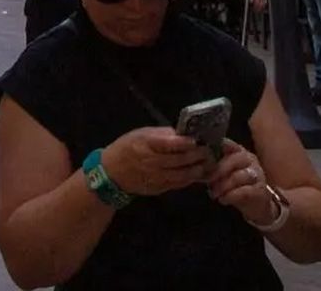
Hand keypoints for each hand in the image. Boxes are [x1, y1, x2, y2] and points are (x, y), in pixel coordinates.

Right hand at [98, 124, 215, 197]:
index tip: (195, 140)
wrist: (111, 173)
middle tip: (209, 151)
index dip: (182, 143)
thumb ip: (162, 134)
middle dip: (195, 156)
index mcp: (145, 145)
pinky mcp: (157, 188)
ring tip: (208, 164)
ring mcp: (154, 178)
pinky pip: (176, 184)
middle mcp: (150, 163)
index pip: (167, 144)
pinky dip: (189, 179)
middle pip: (177, 161)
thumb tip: (183, 133)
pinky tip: (198, 174)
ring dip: (196, 170)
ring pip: (180, 175)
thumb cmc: (127, 147)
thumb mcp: (141, 134)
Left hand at [206, 141, 275, 223]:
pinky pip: (244, 191)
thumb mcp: (223, 174)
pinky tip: (223, 200)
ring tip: (214, 194)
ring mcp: (257, 174)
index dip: (215, 148)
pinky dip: (231, 196)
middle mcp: (250, 160)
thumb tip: (195, 163)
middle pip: (235, 159)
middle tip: (208, 181)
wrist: (256, 205)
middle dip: (219, 170)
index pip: (228, 144)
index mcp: (239, 152)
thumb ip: (213, 166)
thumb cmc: (236, 186)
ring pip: (239, 176)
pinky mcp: (260, 190)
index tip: (203, 157)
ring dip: (224, 185)